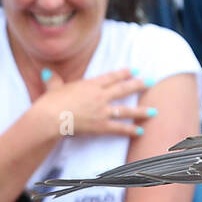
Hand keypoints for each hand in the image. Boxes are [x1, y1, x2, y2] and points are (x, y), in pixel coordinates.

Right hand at [35, 68, 152, 139]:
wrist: (52, 117)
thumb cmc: (50, 102)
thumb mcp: (53, 87)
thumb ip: (54, 80)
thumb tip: (47, 73)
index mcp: (90, 85)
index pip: (111, 77)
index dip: (124, 73)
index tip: (134, 69)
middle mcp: (100, 96)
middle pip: (124, 89)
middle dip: (139, 85)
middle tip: (151, 82)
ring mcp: (102, 111)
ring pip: (126, 110)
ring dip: (141, 111)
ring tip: (153, 111)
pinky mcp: (101, 126)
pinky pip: (119, 128)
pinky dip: (130, 130)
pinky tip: (140, 131)